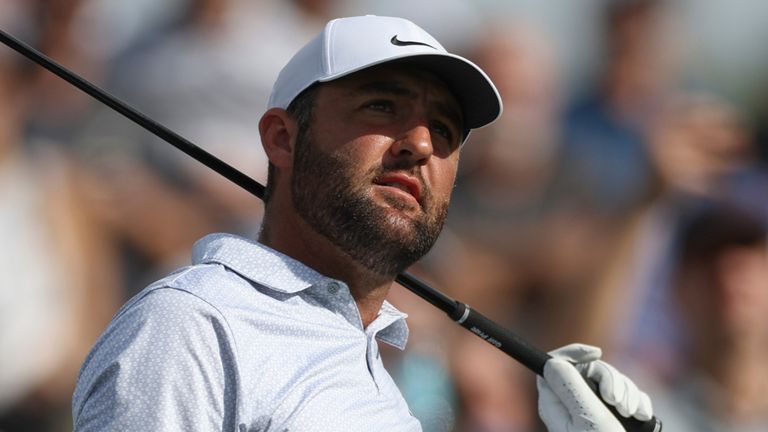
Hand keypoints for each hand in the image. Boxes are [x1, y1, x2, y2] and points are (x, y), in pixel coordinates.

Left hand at [536, 343, 652, 431]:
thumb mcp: (587, 418)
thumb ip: (570, 387)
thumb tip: (553, 362)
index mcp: (556, 405)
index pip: (553, 365)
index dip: (572, 353)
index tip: (595, 353)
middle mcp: (572, 405)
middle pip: (587, 369)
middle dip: (609, 378)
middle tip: (616, 402)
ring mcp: (594, 411)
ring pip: (610, 381)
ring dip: (626, 393)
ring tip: (630, 414)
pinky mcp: (615, 417)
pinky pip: (628, 396)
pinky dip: (637, 404)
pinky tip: (641, 417)